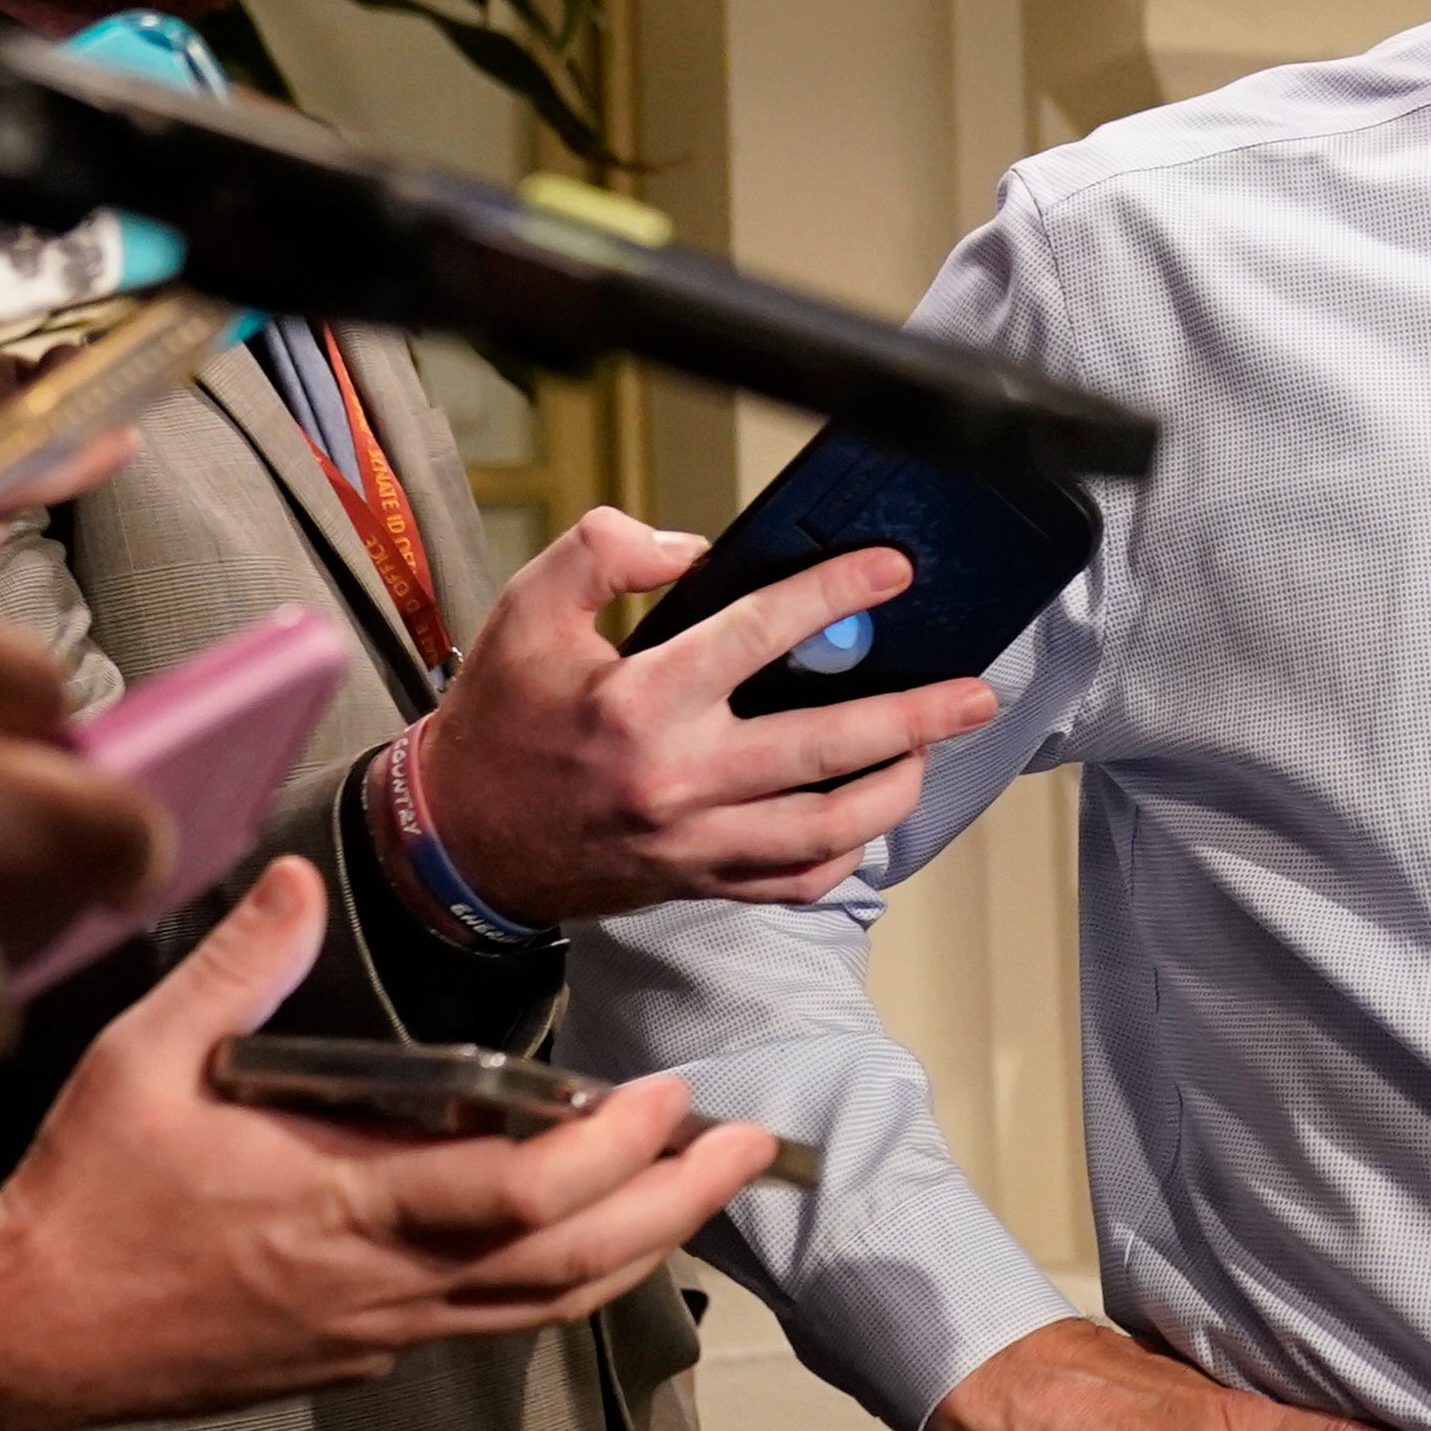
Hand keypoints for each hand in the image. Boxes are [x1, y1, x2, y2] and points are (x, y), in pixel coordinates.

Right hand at [0, 862, 780, 1430]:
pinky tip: (592, 1231)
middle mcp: (384, 1285)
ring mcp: (380, 1331)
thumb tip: (295, 879)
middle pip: (571, 1265)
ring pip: (546, 1305)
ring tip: (700, 1187)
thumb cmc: (84, 1200)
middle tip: (748, 1148)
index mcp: (343, 1207)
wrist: (22, 1336)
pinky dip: (560, 1278)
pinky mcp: (364, 1354)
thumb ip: (235, 970)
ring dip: (638, 1247)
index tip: (666, 1095)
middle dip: (672, 1205)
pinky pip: (494, 1322)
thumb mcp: (138, 1062)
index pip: (519, 1197)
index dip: (610, 1153)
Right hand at [407, 512, 1007, 921]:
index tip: (892, 572)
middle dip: (915, 716)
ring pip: (827, 826)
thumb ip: (602, 554)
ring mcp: (694, 842)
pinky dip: (845, 852)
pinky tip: (868, 817)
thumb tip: (689, 549)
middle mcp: (677, 779)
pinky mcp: (697, 881)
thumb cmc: (497, 720)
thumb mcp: (526, 610)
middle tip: (974, 691)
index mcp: (639, 702)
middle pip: (825, 746)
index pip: (759, 635)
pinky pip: (794, 879)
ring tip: (931, 749)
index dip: (835, 596)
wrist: (456, 839)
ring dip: (896, 789)